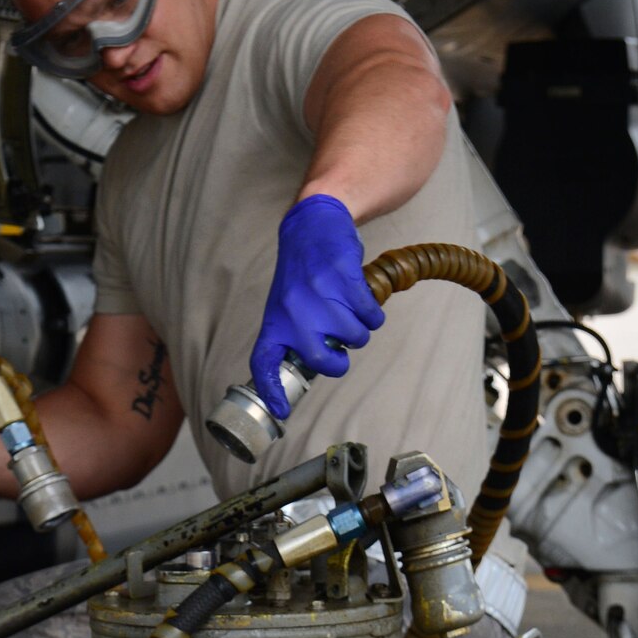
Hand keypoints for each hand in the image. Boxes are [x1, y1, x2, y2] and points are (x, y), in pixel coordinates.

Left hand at [248, 194, 384, 417]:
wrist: (314, 226)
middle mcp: (293, 312)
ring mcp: (319, 296)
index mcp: (275, 320)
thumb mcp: (285, 304)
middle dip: (338, 362)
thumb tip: (311, 366)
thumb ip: (293, 334)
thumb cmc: (301, 272)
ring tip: (349, 311)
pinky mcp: (345, 281)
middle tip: (341, 349)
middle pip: (322, 360)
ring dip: (359, 330)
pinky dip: (373, 313)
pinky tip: (363, 301)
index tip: (281, 410)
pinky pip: (370, 315)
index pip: (264, 362)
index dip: (271, 390)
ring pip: (353, 337)